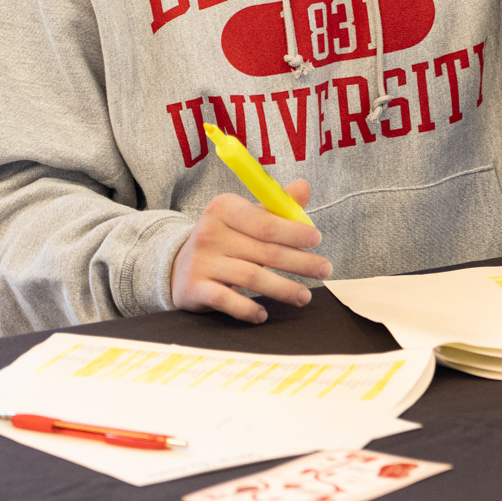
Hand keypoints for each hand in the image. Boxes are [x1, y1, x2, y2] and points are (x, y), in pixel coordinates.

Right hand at [170, 179, 330, 322]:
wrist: (177, 265)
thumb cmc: (225, 238)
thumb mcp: (246, 217)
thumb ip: (276, 207)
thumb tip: (305, 187)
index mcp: (224, 208)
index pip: (266, 221)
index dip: (294, 231)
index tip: (316, 239)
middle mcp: (210, 233)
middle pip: (265, 251)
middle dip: (300, 262)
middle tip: (324, 269)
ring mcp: (201, 261)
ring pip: (251, 277)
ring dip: (283, 289)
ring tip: (304, 296)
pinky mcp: (194, 288)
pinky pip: (225, 300)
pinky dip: (246, 309)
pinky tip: (263, 314)